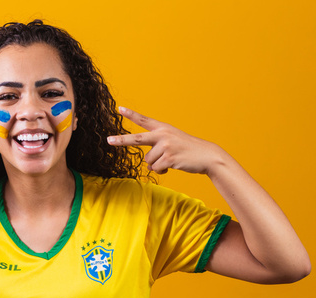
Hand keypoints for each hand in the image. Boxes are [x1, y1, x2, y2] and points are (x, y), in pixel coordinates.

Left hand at [108, 107, 227, 175]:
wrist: (207, 156)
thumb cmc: (187, 150)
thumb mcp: (172, 142)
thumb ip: (157, 149)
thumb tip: (148, 166)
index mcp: (163, 128)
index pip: (144, 120)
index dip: (131, 114)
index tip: (119, 108)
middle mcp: (163, 135)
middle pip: (137, 139)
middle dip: (121, 140)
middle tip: (108, 140)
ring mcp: (166, 146)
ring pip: (148, 161)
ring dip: (156, 165)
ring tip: (170, 160)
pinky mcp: (169, 158)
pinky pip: (156, 168)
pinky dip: (162, 170)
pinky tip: (172, 166)